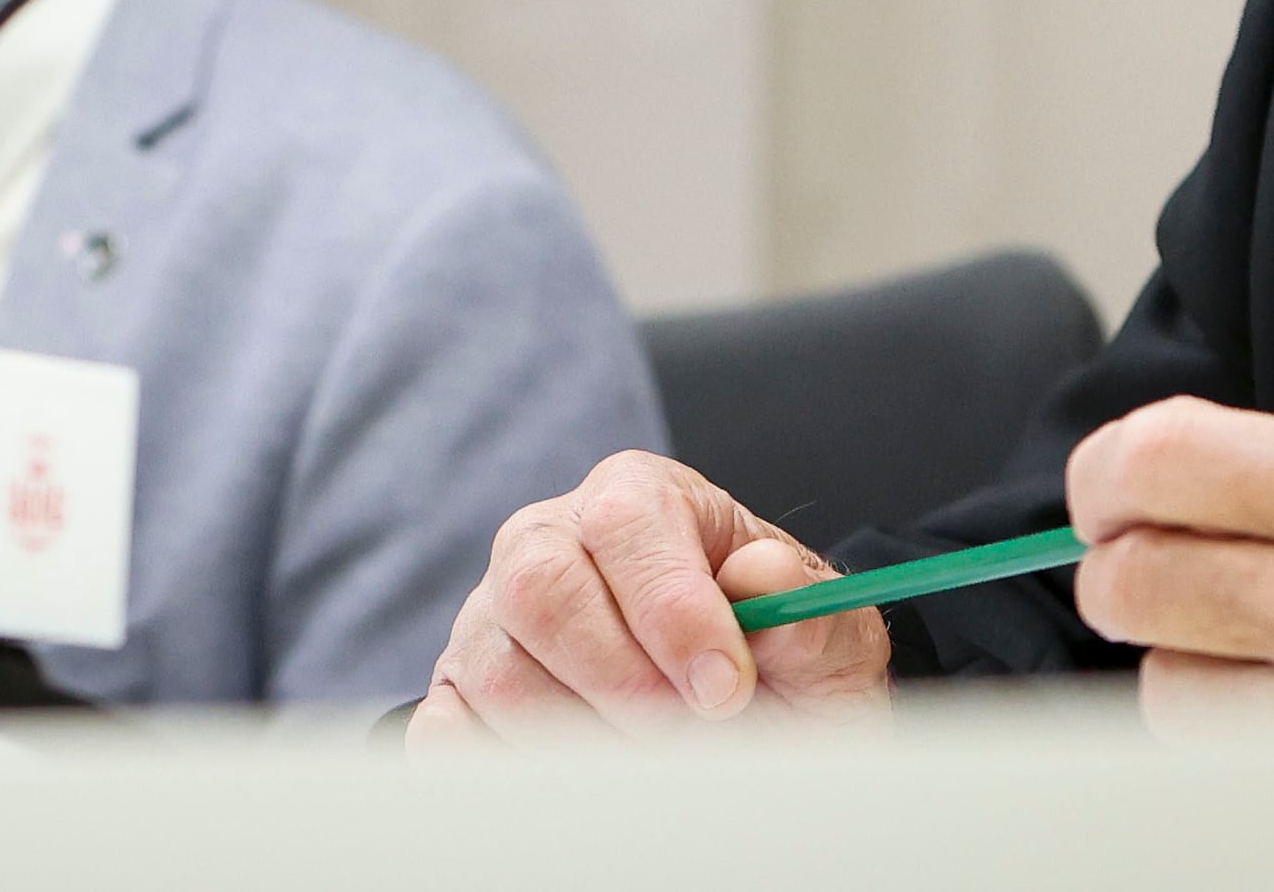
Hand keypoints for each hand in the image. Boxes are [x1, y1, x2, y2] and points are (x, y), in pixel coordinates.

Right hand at [411, 450, 891, 737]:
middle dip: (624, 680)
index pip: (629, 523)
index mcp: (638, 499)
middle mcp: (550, 541)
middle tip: (690, 734)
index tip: (726, 686)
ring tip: (656, 756)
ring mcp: (494, 617)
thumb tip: (765, 577)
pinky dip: (508, 764)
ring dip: (584, 735)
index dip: (673, 608)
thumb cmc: (775, 671)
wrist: (735, 728)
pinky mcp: (458, 690)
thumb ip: (808, 609)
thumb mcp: (824, 643)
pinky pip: (449, 730)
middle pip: (542, 588)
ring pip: (500, 673)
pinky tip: (579, 774)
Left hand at [1062, 400, 1273, 704]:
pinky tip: (1269, 691)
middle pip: (1131, 585)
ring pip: (1163, 690)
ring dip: (1172, 656)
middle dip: (1116, 565)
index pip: (1161, 464)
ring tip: (1226, 633)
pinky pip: (1230, 757)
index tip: (1106, 486)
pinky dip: (1225, 724)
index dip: (1103, 473)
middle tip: (1141, 555)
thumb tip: (1163, 475)